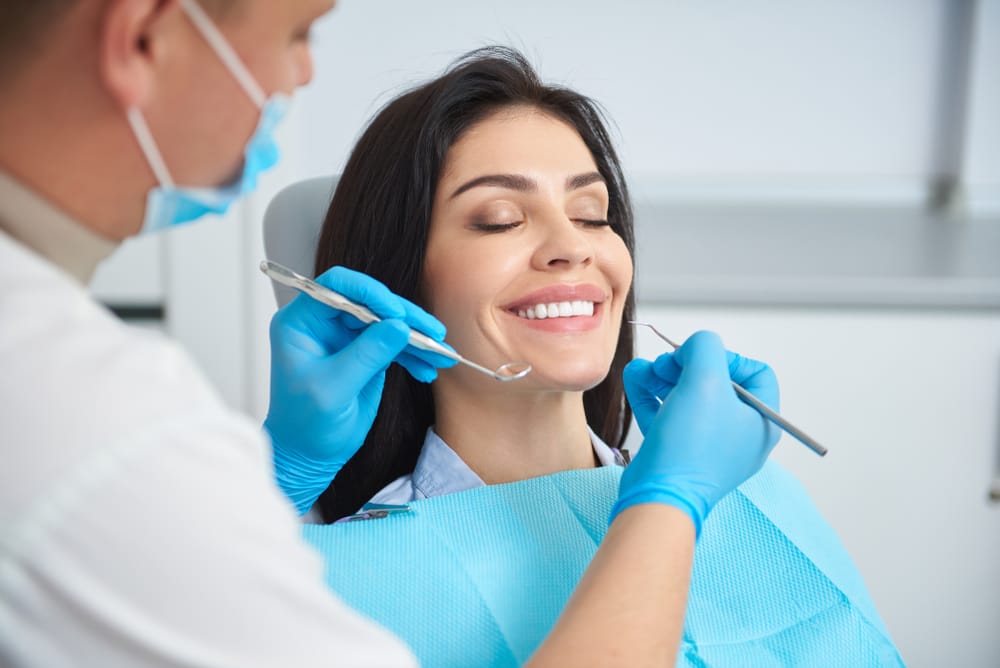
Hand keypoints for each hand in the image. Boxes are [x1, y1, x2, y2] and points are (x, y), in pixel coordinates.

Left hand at [264, 266, 454, 513]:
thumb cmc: (304, 424)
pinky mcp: (364, 353)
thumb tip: (399, 327)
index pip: (337, 287)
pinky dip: (413, 355)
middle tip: (431, 332)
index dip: (369, 293)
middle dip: (404, 317)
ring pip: (387, 323)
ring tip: (440, 354)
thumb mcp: (334, 390)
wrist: (308, 453)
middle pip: (370, 302)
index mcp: (301, 322)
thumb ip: (366, 356)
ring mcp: (345, 337)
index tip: (396, 312)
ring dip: (416, 338)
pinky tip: (428, 369)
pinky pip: (393, 344)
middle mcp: (323, 323)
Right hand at [613, 330, 779, 534]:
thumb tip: (694, 347)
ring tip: (642, 369)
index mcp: (760, 422)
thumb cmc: (692, 444)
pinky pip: (667, 413)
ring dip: (662, 376)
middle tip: (665, 365)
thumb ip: (705, 347)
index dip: (728, 358)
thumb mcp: (706, 379)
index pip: (756, 374)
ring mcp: (706, 444)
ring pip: (686, 396)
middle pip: (714, 382)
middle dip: (685, 366)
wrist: (660, 494)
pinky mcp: (677, 451)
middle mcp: (737, 434)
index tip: (701, 359)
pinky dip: (651, 394)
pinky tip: (634, 378)